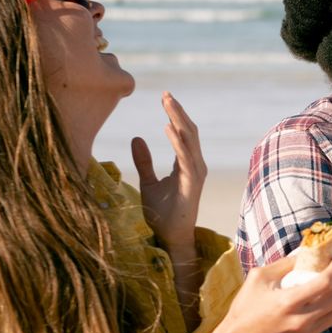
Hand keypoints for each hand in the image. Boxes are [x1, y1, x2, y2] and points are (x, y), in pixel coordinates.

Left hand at [131, 92, 206, 251]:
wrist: (170, 238)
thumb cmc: (162, 214)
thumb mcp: (148, 183)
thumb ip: (144, 161)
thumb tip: (136, 138)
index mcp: (186, 165)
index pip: (183, 134)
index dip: (175, 116)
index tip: (165, 98)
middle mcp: (195, 166)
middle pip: (189, 132)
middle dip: (177, 112)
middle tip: (166, 94)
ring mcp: (195, 174)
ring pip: (190, 140)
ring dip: (178, 120)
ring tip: (167, 103)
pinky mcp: (191, 184)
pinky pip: (185, 158)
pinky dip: (177, 142)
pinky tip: (167, 127)